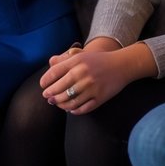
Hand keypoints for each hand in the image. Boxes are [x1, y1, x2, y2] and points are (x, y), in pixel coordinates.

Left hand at [40, 42, 154, 114]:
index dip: (45, 81)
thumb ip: (65, 59)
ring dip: (60, 104)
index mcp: (77, 61)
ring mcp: (91, 87)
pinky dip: (74, 110)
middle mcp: (83, 74)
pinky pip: (83, 108)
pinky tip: (70, 109)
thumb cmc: (98, 60)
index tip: (42, 86)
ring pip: (69, 101)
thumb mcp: (81, 55)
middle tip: (47, 97)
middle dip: (50, 94)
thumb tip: (50, 63)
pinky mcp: (100, 97)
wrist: (122, 65)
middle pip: (59, 88)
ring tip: (57, 103)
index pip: (54, 72)